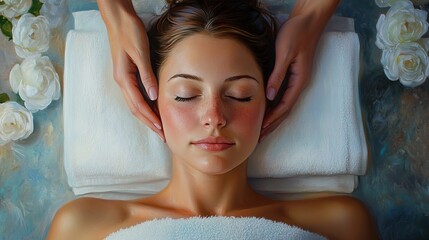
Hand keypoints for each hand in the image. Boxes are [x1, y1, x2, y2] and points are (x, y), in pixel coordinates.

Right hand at [98, 0, 163, 140]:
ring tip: (158, 127)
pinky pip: (136, 95)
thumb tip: (153, 96)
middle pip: (135, 108)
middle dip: (148, 122)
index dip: (150, 118)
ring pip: (134, 104)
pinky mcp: (127, 74)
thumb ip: (147, 75)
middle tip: (162, 135)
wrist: (119, 19)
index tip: (161, 129)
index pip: (138, 104)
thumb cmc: (129, 32)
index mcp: (123, 78)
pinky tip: (152, 109)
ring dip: (146, 116)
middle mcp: (121, 81)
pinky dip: (144, 106)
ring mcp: (123, 78)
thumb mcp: (140, 53)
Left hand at [260, 0, 339, 140]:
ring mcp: (296, 80)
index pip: (284, 106)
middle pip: (285, 110)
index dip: (272, 119)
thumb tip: (270, 96)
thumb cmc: (297, 33)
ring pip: (283, 104)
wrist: (307, 19)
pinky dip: (273, 105)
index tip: (261, 130)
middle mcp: (299, 83)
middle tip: (259, 137)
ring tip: (261, 129)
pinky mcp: (291, 74)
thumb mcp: (285, 53)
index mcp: (299, 81)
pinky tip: (265, 109)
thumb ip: (278, 75)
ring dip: (273, 117)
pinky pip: (281, 95)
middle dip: (273, 124)